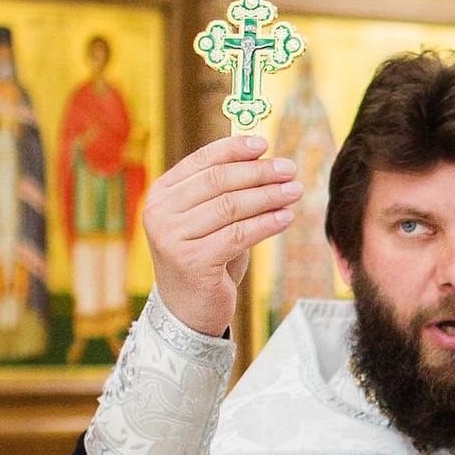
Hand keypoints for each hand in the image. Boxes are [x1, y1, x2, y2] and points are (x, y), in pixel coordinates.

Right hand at [141, 134, 302, 338]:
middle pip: (219, 181)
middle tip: (289, 169)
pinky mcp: (192, 261)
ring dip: (268, 196)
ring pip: (231, 206)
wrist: (187, 308)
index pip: (202, 161)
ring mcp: (173, 237)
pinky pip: (238, 235)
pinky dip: (266, 223)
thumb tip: (263, 158)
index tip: (264, 145)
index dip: (235, 149)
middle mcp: (161, 212)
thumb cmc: (204, 257)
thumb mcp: (208, 219)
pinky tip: (286, 217)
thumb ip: (224, 190)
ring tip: (294, 191)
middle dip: (259, 172)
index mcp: (162, 193)